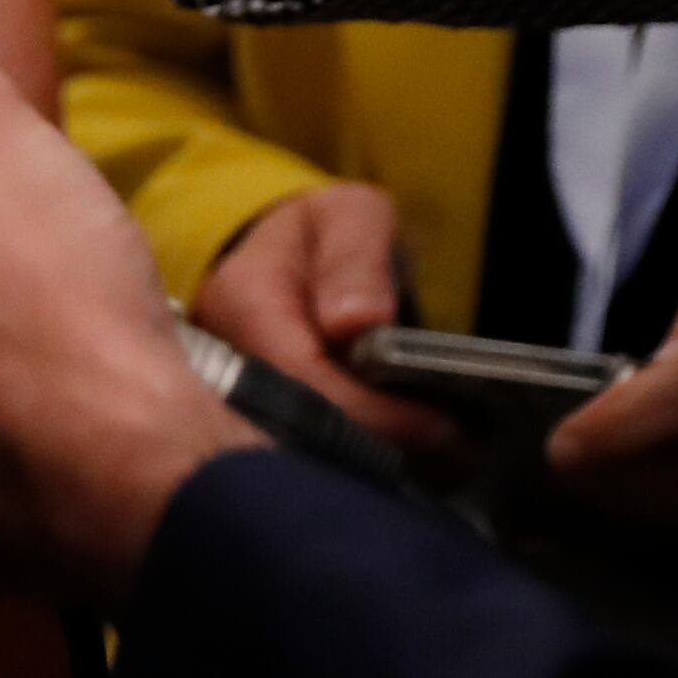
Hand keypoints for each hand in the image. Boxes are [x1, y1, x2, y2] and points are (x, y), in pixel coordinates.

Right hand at [194, 183, 454, 454]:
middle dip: (375, 446)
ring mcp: (229, 388)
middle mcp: (222, 352)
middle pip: (292, 425)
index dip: (373, 411)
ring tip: (442, 461)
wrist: (288, 250)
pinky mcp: (249, 413)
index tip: (440, 428)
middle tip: (455, 455)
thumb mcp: (354, 217)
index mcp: (243, 299)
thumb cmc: (329, 231)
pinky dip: (355, 458)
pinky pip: (301, 448)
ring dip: (368, 460)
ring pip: (295, 446)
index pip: (301, 375)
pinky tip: (406, 459)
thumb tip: (355, 322)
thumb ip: (357, 259)